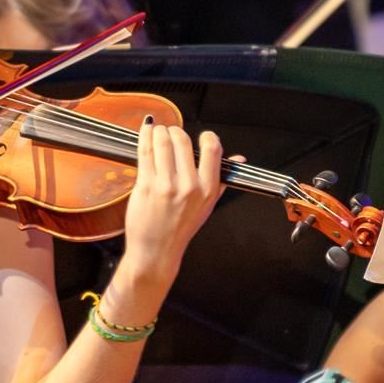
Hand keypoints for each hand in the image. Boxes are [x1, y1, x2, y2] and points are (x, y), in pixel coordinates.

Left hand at [121, 118, 227, 275]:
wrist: (157, 251)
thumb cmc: (180, 228)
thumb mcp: (208, 205)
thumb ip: (222, 179)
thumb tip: (238, 159)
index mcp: (208, 189)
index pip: (212, 149)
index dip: (206, 136)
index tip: (201, 136)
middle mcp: (189, 186)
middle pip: (182, 140)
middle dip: (175, 131)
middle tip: (171, 132)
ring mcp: (166, 186)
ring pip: (162, 143)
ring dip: (158, 132)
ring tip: (157, 132)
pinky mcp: (146, 186)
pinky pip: (145, 153)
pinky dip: (145, 137)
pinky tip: (146, 133)